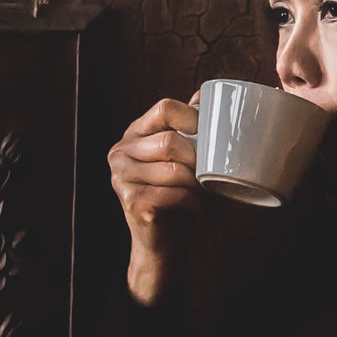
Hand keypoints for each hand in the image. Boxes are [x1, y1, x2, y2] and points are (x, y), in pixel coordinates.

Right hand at [108, 93, 200, 304]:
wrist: (167, 243)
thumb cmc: (182, 197)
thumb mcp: (189, 159)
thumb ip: (193, 129)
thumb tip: (207, 93)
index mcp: (135, 134)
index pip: (165, 108)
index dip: (195, 116)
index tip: (215, 133)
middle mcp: (121, 151)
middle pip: (171, 140)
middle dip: (201, 158)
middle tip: (214, 174)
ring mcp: (121, 176)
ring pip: (175, 169)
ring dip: (200, 184)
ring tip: (206, 194)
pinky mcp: (130, 201)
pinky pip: (173, 193)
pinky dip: (194, 203)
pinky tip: (197, 210)